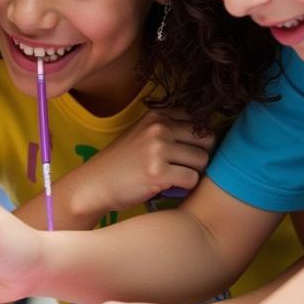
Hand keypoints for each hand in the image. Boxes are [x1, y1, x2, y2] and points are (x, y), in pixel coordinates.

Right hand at [74, 114, 213, 214]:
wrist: (95, 184)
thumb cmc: (121, 164)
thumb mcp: (141, 134)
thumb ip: (168, 128)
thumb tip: (209, 135)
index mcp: (156, 116)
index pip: (198, 120)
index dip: (198, 139)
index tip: (186, 151)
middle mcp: (158, 128)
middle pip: (207, 138)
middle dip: (201, 155)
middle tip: (186, 167)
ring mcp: (158, 149)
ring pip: (202, 160)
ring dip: (193, 172)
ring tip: (176, 177)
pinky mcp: (158, 172)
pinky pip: (192, 179)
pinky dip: (185, 187)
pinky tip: (170, 187)